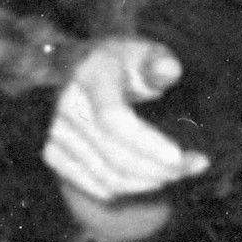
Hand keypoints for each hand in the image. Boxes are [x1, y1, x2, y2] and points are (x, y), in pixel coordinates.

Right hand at [43, 36, 210, 205]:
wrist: (79, 65)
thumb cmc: (120, 61)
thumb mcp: (142, 52)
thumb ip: (158, 62)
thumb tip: (168, 69)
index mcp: (91, 75)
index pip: (114, 118)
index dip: (147, 144)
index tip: (178, 157)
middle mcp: (67, 105)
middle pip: (115, 154)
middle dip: (158, 169)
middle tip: (190, 167)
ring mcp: (55, 131)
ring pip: (106, 176)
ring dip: (146, 182)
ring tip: (174, 173)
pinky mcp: (51, 152)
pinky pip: (91, 184)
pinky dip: (124, 190)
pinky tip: (147, 180)